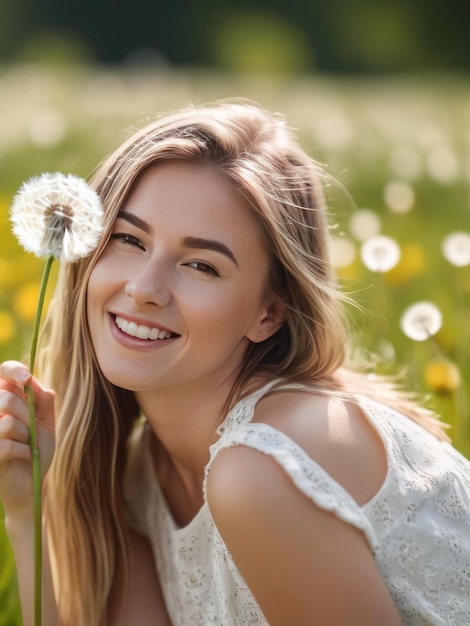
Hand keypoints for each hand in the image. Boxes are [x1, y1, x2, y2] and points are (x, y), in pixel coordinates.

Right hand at [0, 360, 54, 522]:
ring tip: (28, 444)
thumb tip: (40, 386)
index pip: (1, 372)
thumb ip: (45, 403)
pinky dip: (24, 450)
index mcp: (3, 401)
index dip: (13, 370)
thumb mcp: (46, 424)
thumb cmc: (35, 451)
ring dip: (26, 434)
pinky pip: (6, 443)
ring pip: (8, 420)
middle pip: (6, 398)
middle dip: (28, 414)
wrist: (32, 484)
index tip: (27, 379)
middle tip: (32, 428)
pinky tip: (26, 456)